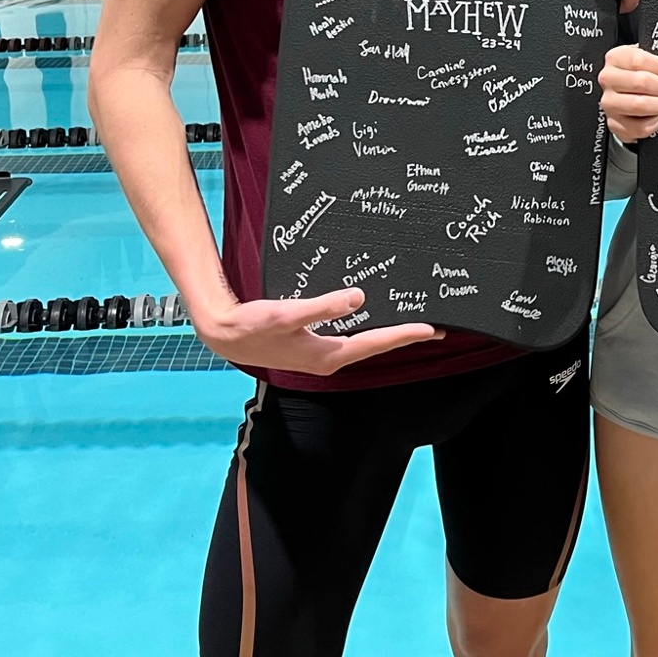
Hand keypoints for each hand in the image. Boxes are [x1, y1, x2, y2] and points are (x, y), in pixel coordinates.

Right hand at [194, 287, 441, 376]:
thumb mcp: (287, 313)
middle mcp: (328, 359)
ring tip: (408, 321)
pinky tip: (368, 315)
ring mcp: (320, 354)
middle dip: (401, 336)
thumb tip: (358, 297)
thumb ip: (323, 306)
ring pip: (361, 342)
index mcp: (328, 355)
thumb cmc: (253, 326)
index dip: (404, 335)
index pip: (375, 343)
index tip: (431, 329)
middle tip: (432, 327)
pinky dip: (364, 327)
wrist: (224, 335)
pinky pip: (347, 337)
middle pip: (373, 346)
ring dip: (384, 332)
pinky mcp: (311, 345)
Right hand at [600, 43, 657, 141]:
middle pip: (641, 82)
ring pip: (639, 105)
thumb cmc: (639, 74)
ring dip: (657, 105)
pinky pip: (639, 127)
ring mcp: (609, 103)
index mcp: (615, 58)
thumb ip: (654, 57)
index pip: (639, 60)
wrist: (627, 95)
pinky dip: (654, 123)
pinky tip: (654, 117)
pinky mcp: (614, 124)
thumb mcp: (645, 59)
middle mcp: (608, 80)